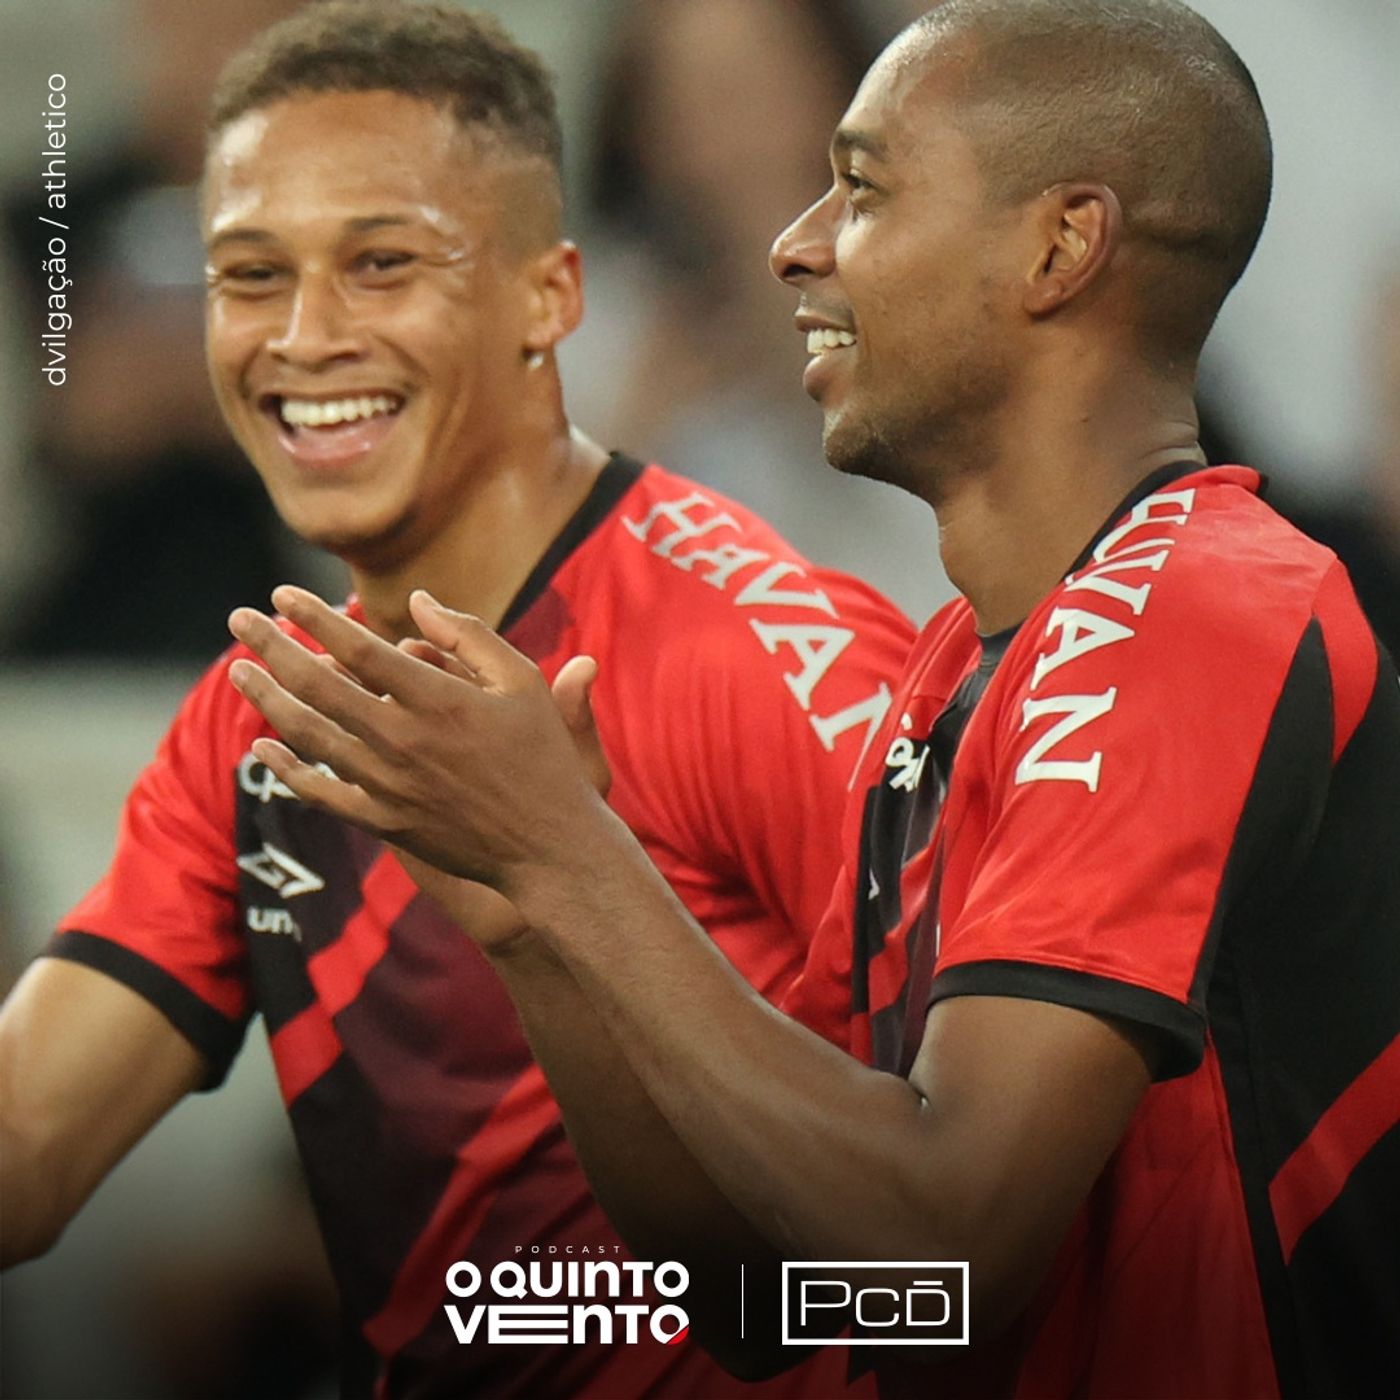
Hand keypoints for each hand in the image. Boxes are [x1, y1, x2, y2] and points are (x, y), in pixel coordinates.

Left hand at [226, 586, 610, 900]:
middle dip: (270, 646)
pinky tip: (261, 748)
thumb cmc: (544, 758)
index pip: (356, 646)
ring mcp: (388, 784)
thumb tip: (418, 600)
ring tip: (237, 671)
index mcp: (438, 698)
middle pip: (317, 685)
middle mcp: (403, 739)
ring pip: (308, 735)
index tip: (281, 595)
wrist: (548, 847)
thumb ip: (469, 636)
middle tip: (238, 620)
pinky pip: (320, 792)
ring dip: (266, 699)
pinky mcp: (383, 822)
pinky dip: (286, 769)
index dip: (313, 617)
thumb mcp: (523, 682)